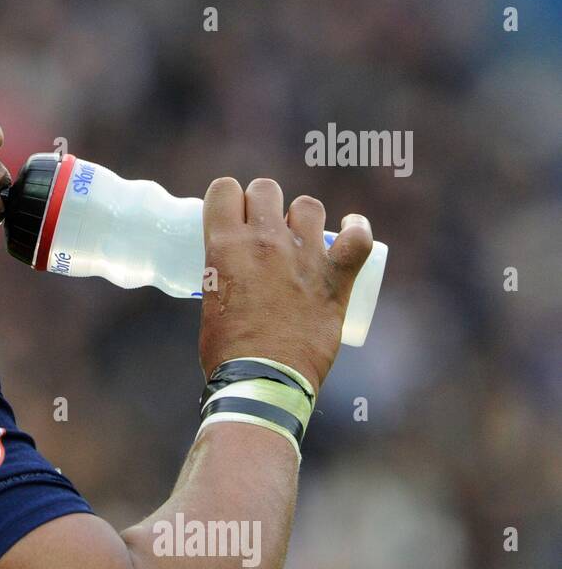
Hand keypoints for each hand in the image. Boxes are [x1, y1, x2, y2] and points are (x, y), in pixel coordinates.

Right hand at [198, 177, 373, 393]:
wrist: (262, 380)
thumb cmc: (227, 350)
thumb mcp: (210, 298)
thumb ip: (223, 274)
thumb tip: (234, 270)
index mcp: (224, 245)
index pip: (224, 189)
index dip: (229, 199)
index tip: (233, 215)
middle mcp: (263, 241)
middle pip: (265, 188)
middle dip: (263, 203)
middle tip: (264, 228)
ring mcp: (303, 256)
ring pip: (308, 206)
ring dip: (302, 216)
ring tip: (300, 237)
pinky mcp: (336, 277)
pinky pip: (358, 237)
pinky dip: (357, 229)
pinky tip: (351, 228)